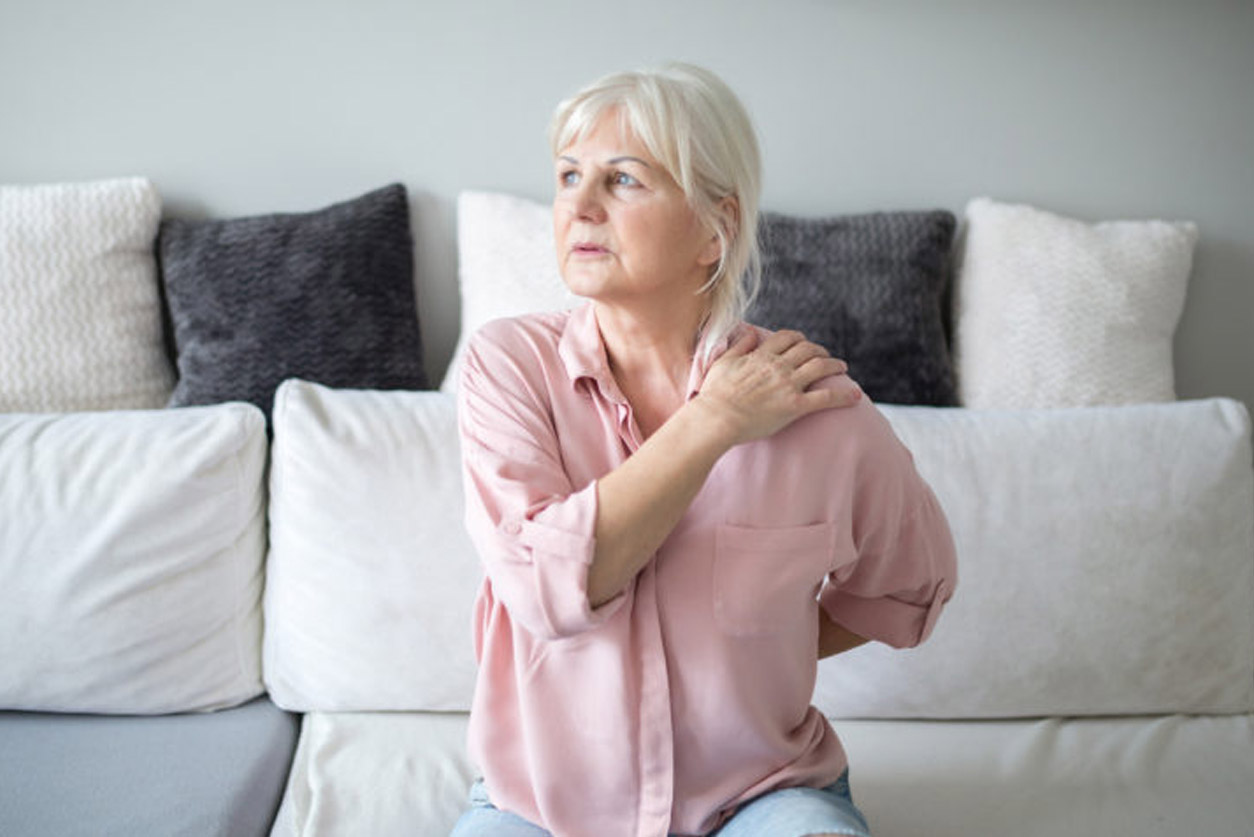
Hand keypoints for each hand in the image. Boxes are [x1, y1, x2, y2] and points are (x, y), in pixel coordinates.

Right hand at [695, 329, 860, 446]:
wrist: (716, 419)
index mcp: (762, 356)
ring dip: (835, 365)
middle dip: (820, 351)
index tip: (804, 344)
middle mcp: (778, 366)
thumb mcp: (723, 363)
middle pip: (808, 349)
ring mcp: (788, 385)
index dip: (799, 339)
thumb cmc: (714, 395)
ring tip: (842, 368)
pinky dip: (844, 395)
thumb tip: (751, 332)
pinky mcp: (795, 406)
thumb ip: (739, 345)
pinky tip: (855, 396)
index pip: (788, 338)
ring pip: (820, 367)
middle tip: (825, 357)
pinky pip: (826, 398)